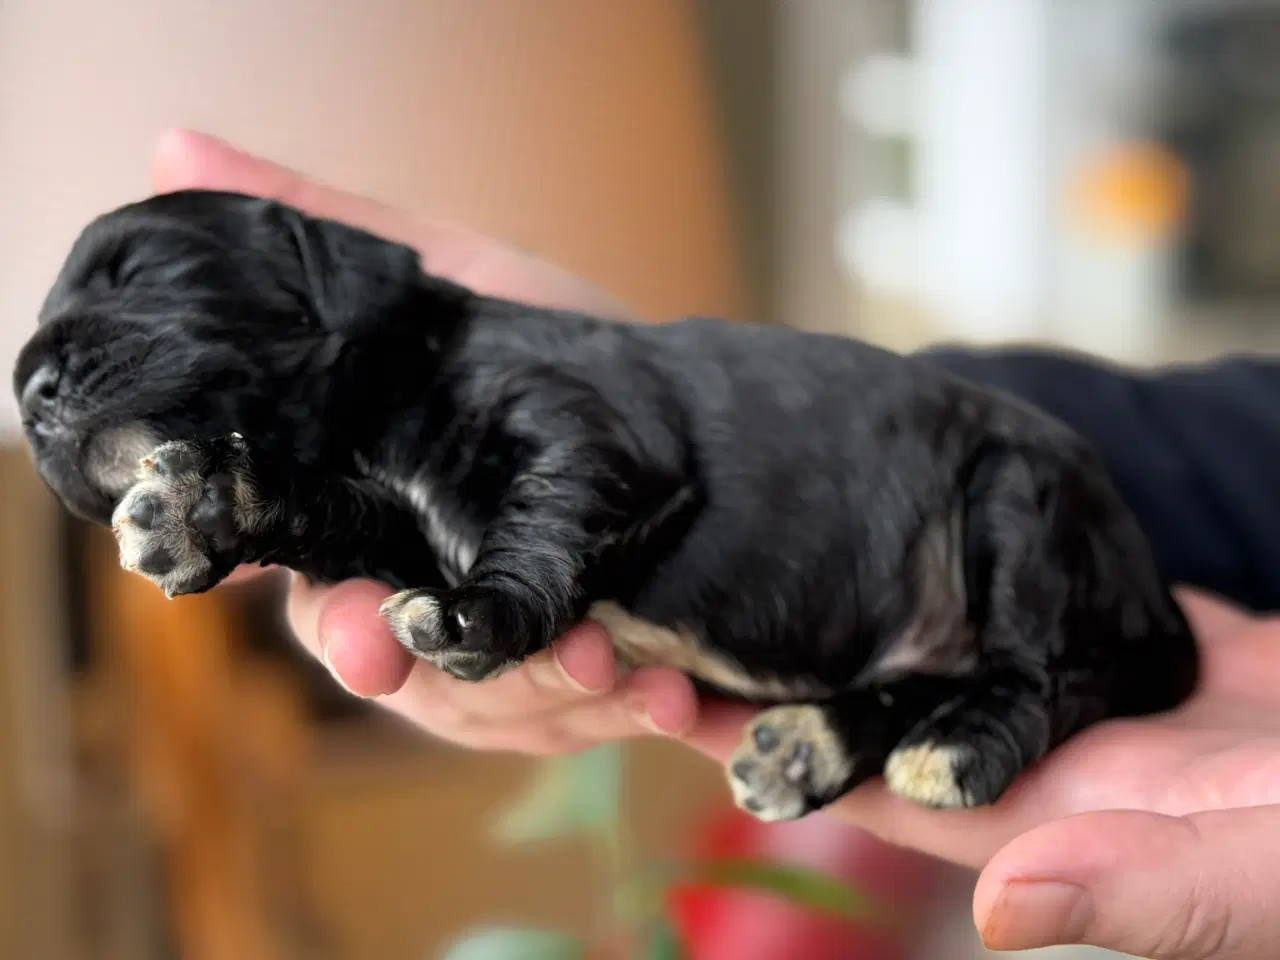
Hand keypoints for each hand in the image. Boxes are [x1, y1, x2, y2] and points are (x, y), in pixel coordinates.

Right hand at [149, 129, 698, 751]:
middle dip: (492, 686)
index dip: (347, 630)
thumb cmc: (570, 349)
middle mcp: (439, 607)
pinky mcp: (597, 684)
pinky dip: (643, 717)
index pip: (334, 606)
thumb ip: (344, 235)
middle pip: (427, 692)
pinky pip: (598, 732)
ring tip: (638, 664)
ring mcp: (519, 662)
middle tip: (570, 650)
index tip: (372, 636)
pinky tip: (690, 699)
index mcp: (385, 536)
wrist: (708, 414)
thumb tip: (177, 149)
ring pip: (513, 723)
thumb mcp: (468, 280)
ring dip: (575, 704)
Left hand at [688, 588, 1279, 955]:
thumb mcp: (1273, 868)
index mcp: (1067, 826)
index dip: (778, 752)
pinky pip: (1010, 608)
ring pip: (934, 654)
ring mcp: (1088, 704)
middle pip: (885, 718)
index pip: (885, 791)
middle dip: (775, 678)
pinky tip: (878, 532)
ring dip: (843, 619)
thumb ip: (1155, 894)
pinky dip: (942, 576)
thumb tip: (1005, 909)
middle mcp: (1056, 768)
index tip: (664, 699)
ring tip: (741, 564)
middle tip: (652, 615)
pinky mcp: (1129, 645)